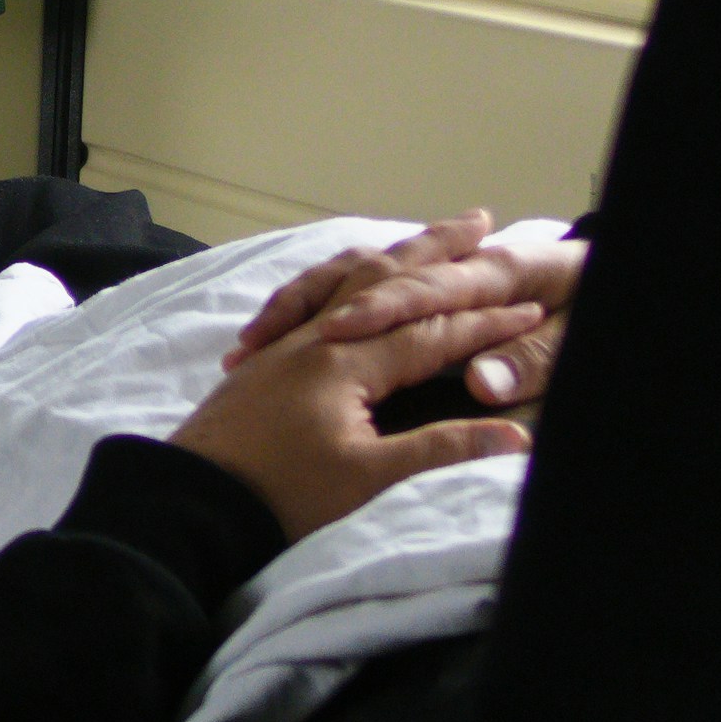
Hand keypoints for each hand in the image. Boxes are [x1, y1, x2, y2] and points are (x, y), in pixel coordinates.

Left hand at [171, 238, 576, 543]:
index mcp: (349, 358)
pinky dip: (335, 279)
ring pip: (342, 278)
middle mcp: (317, 335)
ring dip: (387, 256)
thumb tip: (515, 435)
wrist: (190, 501)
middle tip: (480, 220)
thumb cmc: (281, 494)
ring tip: (416, 241)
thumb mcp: (368, 477)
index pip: (433, 329)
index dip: (486, 323)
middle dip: (438, 250)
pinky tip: (338, 289)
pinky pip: (307, 299)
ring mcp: (285, 343)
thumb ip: (440, 447)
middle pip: (387, 276)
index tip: (530, 311)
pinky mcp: (263, 360)